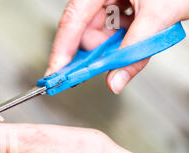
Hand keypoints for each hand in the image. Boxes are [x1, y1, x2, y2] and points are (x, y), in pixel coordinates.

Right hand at [47, 0, 188, 93]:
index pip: (74, 18)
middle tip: (103, 67)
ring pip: (100, 31)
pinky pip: (113, 28)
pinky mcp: (122, 3)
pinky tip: (138, 34)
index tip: (57, 72)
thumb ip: (135, 51)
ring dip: (115, 45)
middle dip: (98, 51)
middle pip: (86, 28)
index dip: (63, 49)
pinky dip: (123, 39)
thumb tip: (115, 81)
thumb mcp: (159, 16)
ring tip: (137, 39)